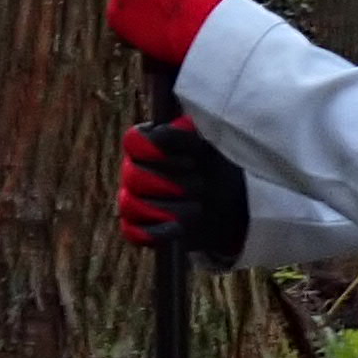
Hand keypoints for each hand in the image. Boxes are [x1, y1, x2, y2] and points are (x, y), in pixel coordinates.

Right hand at [119, 118, 250, 262]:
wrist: (227, 201)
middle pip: (132, 176)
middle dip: (170, 183)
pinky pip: (132, 233)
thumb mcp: (210, 143)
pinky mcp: (139, 228)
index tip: (190, 160)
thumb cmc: (214, 165)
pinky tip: (178, 229)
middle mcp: (135, 170)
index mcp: (148, 144)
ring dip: (167, 208)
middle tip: (200, 186)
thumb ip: (193, 131)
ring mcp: (134, 200)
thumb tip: (180, 124)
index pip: (133, 141)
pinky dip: (154, 233)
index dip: (157, 150)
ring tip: (197, 208)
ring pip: (130, 205)